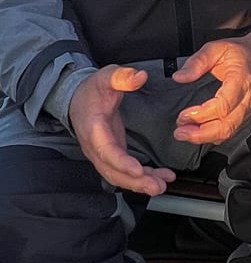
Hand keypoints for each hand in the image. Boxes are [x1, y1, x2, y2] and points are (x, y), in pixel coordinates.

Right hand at [69, 66, 176, 196]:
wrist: (77, 98)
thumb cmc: (92, 88)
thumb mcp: (105, 76)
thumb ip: (121, 77)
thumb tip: (139, 77)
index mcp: (93, 128)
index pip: (106, 150)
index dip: (122, 162)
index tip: (138, 170)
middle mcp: (95, 146)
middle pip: (112, 171)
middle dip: (134, 181)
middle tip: (157, 186)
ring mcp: (103, 153)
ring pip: (118, 175)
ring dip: (139, 183)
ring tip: (161, 186)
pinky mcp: (112, 153)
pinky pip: (124, 171)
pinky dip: (141, 177)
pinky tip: (159, 177)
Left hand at [171, 32, 250, 144]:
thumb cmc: (239, 53)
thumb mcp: (216, 48)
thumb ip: (197, 62)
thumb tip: (179, 77)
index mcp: (241, 79)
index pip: (224, 105)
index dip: (202, 114)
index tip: (184, 115)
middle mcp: (247, 98)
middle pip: (226, 126)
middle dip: (200, 133)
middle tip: (180, 132)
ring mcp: (248, 109)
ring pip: (228, 132)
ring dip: (204, 137)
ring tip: (185, 133)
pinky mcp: (245, 116)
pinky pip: (230, 132)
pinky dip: (212, 136)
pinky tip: (198, 133)